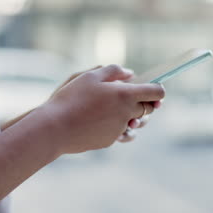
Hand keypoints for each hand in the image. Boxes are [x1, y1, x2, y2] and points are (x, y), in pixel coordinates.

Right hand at [44, 65, 165, 153]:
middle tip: (129, 95)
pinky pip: (121, 132)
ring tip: (116, 108)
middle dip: (143, 102)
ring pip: (135, 122)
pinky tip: (102, 120)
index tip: (151, 88)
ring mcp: (119, 129)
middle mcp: (127, 114)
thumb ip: (114, 71)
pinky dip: (116, 125)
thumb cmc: (71, 98)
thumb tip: (131, 74)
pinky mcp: (110, 141)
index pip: (156, 92)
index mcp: (125, 95)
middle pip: (148, 109)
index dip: (157, 88)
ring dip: (132, 115)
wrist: (55, 128)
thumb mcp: (90, 76)